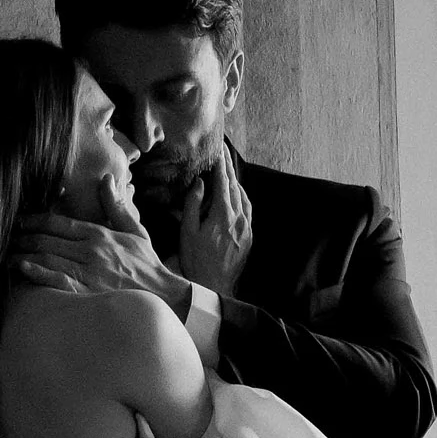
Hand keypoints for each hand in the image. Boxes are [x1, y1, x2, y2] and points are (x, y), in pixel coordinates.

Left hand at [13, 176, 191, 315]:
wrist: (163, 295)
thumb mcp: (135, 231)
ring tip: (7, 255)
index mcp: (100, 234)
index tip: (20, 219)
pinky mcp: (88, 292)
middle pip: (48, 239)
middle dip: (24, 237)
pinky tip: (23, 268)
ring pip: (48, 257)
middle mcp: (91, 250)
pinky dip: (39, 272)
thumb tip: (106, 179)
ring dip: (24, 254)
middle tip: (7, 237)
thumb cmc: (147, 265)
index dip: (36, 219)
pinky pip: (58, 280)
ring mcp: (89, 272)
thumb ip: (117, 206)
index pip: (60, 222)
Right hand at [177, 152, 252, 296]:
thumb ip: (194, 204)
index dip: (221, 164)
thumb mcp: (187, 232)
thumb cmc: (196, 261)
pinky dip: (242, 199)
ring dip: (237, 183)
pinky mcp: (248, 238)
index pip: (223, 182)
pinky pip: (248, 211)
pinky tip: (237, 198)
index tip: (219, 150)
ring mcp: (246, 229)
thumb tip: (200, 183)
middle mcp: (239, 218)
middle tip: (225, 155)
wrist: (214, 287)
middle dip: (229, 169)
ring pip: (244, 198)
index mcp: (223, 214)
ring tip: (229, 174)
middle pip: (236, 187)